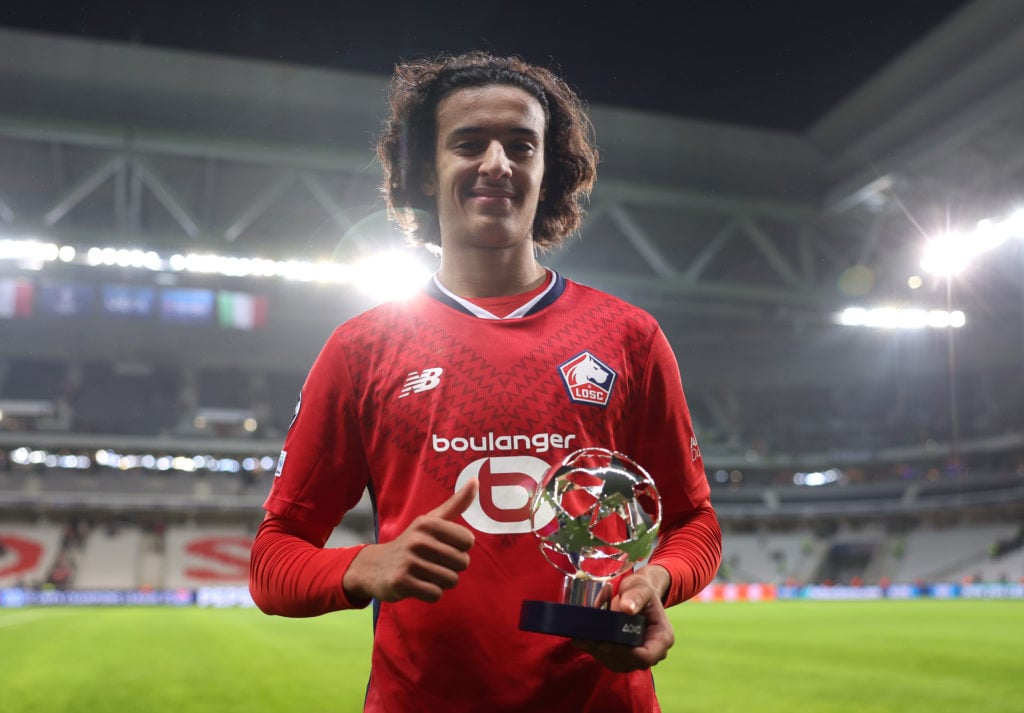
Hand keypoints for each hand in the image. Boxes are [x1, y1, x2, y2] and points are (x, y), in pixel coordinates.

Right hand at [343, 479, 477, 603]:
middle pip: (462, 562)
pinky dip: (431, 593)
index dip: (460, 548)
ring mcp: (409, 561)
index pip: (468, 541)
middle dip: (452, 567)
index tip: (444, 547)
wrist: (375, 566)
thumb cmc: (412, 543)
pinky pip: (436, 594)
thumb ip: (456, 504)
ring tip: (426, 574)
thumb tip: (476, 480)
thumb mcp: (432, 521)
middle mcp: (418, 540)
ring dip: (442, 581)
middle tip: (433, 563)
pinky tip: (418, 584)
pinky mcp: (401, 582)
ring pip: (451, 580)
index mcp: (428, 523)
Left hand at [572, 565, 674, 671]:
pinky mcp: (623, 654)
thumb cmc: (642, 589)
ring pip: (615, 662)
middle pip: (628, 661)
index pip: (645, 656)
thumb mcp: (641, 587)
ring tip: (581, 636)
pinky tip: (581, 638)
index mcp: (662, 638)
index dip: (624, 652)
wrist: (636, 592)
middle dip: (606, 650)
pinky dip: (593, 648)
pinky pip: (608, 657)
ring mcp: (636, 655)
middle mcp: (652, 652)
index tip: (605, 641)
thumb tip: (628, 608)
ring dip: (596, 651)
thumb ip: (636, 596)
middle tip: (585, 637)